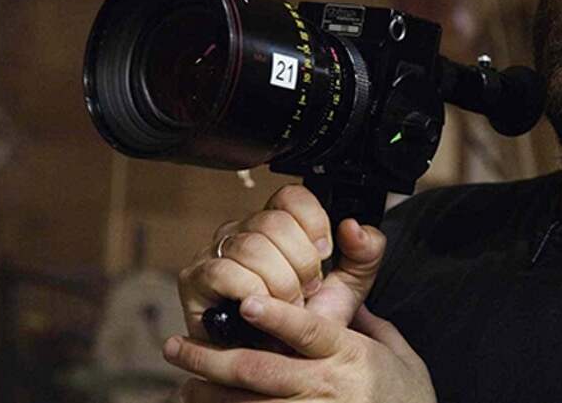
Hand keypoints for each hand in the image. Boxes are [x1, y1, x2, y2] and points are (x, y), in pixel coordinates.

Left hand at [164, 296, 435, 402]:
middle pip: (260, 371)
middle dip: (212, 358)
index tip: (248, 300)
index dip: (277, 316)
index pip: (308, 331)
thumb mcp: (398, 352)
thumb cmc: (409, 397)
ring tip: (183, 385)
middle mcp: (326, 387)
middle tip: (176, 346)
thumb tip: (344, 299)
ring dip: (209, 395)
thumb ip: (367, 324)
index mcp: (349, 354)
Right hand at [178, 184, 385, 340]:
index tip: (325, 255)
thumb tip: (354, 226)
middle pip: (274, 221)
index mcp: (279, 223)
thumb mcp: (349, 286)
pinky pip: (224, 271)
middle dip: (300, 263)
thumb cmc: (308, 324)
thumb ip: (365, 252)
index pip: (292, 196)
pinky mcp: (196, 278)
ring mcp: (217, 251)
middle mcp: (245, 230)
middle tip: (307, 290)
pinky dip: (252, 293)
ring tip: (287, 305)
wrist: (283, 364)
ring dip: (279, 283)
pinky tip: (262, 309)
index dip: (314, 223)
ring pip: (252, 247)